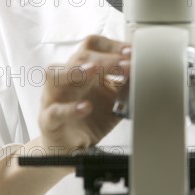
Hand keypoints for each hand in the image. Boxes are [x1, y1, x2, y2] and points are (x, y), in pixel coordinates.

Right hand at [39, 35, 130, 152]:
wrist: (71, 149)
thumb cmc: (90, 118)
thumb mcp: (114, 99)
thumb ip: (127, 85)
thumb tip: (145, 72)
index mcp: (83, 70)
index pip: (92, 46)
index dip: (112, 45)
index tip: (132, 52)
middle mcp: (66, 79)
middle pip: (79, 57)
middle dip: (104, 58)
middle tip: (125, 64)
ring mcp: (54, 98)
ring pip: (55, 76)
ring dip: (76, 71)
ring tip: (93, 70)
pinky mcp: (49, 120)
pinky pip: (54, 111)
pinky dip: (70, 109)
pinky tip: (86, 107)